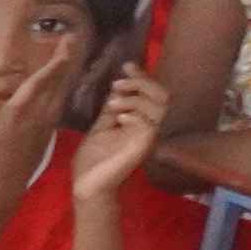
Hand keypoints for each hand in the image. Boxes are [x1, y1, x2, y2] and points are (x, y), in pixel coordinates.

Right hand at [0, 41, 86, 182]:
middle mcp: (36, 118)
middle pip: (55, 84)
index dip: (54, 62)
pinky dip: (60, 92)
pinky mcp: (44, 135)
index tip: (66, 44)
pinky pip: (56, 107)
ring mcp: (43, 127)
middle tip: (72, 41)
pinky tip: (58, 89)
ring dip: (64, 75)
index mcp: (19, 115)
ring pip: (58, 95)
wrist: (1, 190)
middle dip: (64, 62)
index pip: (40, 83)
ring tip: (68, 58)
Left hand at [68, 68, 166, 202]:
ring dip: (136, 97)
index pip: (150, 93)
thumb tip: (116, 88)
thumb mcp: (101, 127)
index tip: (127, 65)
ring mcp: (148, 136)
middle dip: (141, 82)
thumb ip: (112, 110)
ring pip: (160, 105)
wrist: (87, 184)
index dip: (142, 76)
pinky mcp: (144, 146)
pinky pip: (151, 124)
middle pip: (163, 95)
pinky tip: (119, 117)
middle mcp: (149, 126)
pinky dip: (136, 114)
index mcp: (140, 120)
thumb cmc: (93, 159)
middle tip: (118, 83)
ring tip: (114, 102)